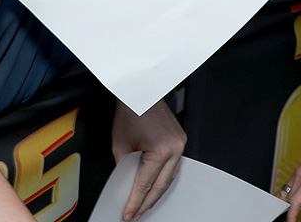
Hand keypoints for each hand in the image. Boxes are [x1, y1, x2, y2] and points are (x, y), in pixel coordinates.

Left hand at [111, 100, 185, 221]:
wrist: (141, 91)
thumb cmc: (131, 110)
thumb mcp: (120, 144)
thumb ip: (123, 167)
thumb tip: (124, 184)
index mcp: (160, 150)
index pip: (145, 184)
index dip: (135, 202)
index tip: (129, 212)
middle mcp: (174, 148)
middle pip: (160, 185)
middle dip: (146, 202)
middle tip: (136, 213)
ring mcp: (180, 144)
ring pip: (170, 178)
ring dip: (157, 192)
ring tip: (145, 204)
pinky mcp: (180, 140)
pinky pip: (174, 166)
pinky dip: (164, 178)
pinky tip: (156, 186)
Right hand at [282, 145, 300, 221]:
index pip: (295, 201)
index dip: (291, 214)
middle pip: (288, 197)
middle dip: (286, 211)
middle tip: (288, 220)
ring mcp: (299, 171)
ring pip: (286, 190)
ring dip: (285, 203)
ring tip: (287, 213)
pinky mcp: (300, 170)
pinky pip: (289, 184)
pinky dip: (287, 195)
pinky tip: (291, 200)